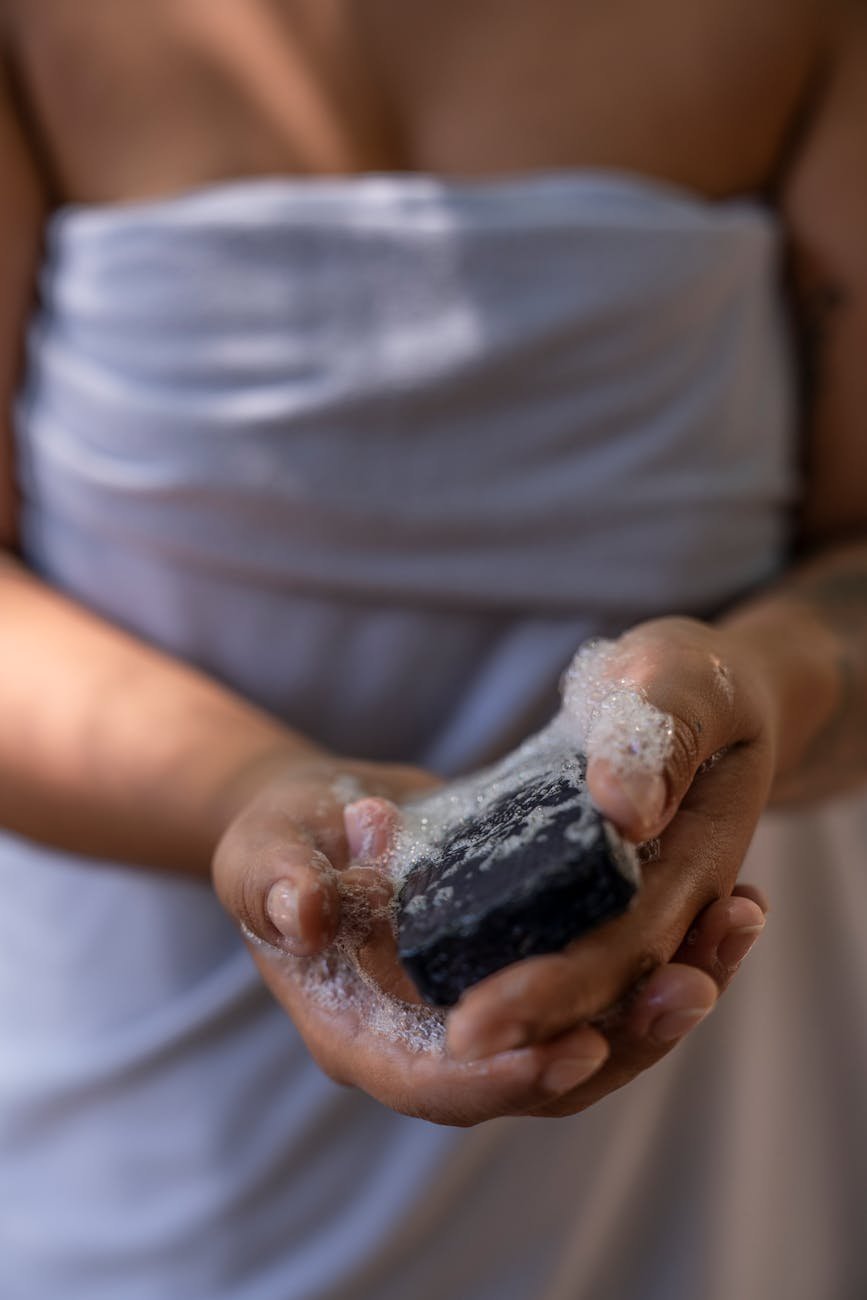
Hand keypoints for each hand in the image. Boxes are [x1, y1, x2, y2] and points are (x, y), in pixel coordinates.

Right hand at [212, 652, 770, 1124]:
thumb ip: (273, 885)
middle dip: (620, 1041)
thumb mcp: (262, 851)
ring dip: (663, 998)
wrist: (317, 823)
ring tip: (729, 931)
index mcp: (364, 1035)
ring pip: (588, 1036)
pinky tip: (719, 903)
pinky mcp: (529, 968)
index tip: (575, 1048)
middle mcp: (435, 1041)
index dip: (506, 1077)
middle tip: (689, 986)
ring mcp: (489, 1010)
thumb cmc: (279, 841)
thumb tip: (299, 917)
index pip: (437, 1084)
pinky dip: (662, 952)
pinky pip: (603, 982)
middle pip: (538, 1076)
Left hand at [443, 616, 775, 1115]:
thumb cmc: (694, 681)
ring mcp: (623, 910)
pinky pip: (542, 945)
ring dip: (517, 1016)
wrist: (697, 693)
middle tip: (452, 1041)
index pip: (621, 951)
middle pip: (594, 993)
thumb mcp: (685, 682)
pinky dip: (498, 963)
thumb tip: (626, 810)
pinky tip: (431, 958)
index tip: (475, 1022)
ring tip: (448, 1028)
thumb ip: (662, 738)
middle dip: (525, 1026)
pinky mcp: (579, 896)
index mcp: (696, 868)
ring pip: (570, 990)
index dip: (552, 993)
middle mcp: (664, 909)